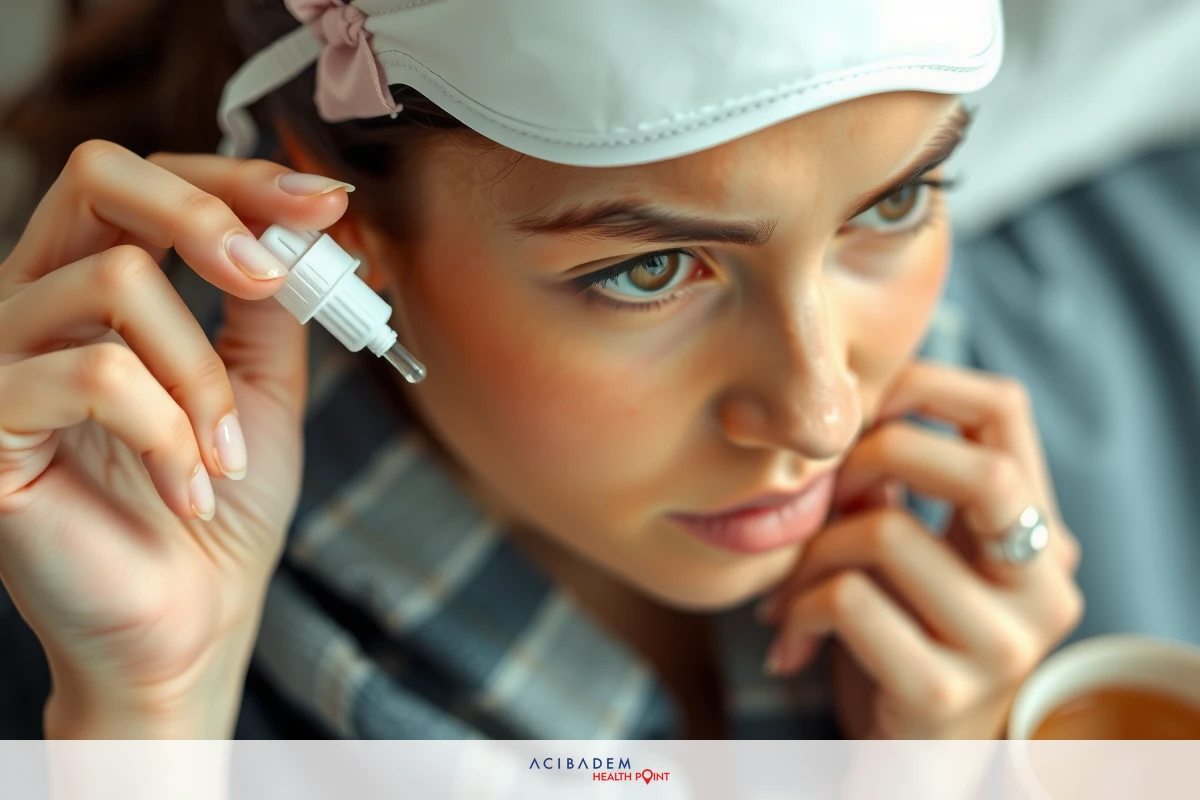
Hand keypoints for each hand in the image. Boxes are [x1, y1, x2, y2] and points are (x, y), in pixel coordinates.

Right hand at [0, 141, 350, 736]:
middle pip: (98, 178)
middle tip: (272, 279)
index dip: (239, 178)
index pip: (149, 182)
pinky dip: (169, 433)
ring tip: (225, 454)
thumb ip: (267, 300)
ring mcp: (3, 360)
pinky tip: (185, 489)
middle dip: (207, 214)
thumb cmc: (223, 508)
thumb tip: (298, 220)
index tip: (326, 201)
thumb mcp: (263, 384)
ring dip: (202, 375)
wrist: (190, 620)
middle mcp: (37, 305)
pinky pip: (94, 378)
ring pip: (112, 282)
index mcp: (98, 287)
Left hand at [761, 362, 1082, 738]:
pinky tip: (788, 635)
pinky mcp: (942, 693)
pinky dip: (801, 605)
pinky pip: (849, 601)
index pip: (1008, 411)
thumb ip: (899, 487)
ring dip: (812, 551)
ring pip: (886, 532)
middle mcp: (1044, 589)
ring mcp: (1002, 646)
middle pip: (978, 469)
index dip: (925, 383)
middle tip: (822, 492)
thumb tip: (846, 410)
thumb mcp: (915, 555)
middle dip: (872, 456)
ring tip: (786, 588)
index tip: (857, 404)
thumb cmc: (904, 636)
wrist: (908, 760)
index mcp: (1040, 535)